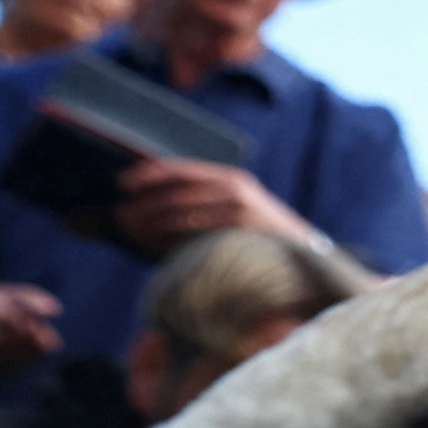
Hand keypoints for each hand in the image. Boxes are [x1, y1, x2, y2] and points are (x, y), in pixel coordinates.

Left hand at [113, 157, 302, 249]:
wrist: (306, 258)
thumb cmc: (260, 241)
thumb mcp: (234, 214)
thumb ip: (200, 208)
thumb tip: (151, 213)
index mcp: (229, 178)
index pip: (180, 168)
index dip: (148, 173)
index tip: (123, 184)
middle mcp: (234, 185)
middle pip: (175, 189)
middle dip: (143, 202)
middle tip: (120, 216)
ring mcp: (239, 205)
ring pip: (181, 209)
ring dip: (151, 221)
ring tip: (132, 232)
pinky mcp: (241, 226)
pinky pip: (194, 230)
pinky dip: (171, 237)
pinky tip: (157, 246)